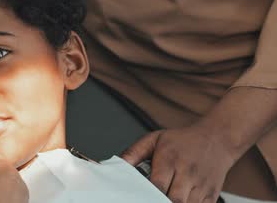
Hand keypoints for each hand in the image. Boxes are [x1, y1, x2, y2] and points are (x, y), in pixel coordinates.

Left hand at [121, 123, 239, 202]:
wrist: (216, 139)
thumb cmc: (182, 141)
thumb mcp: (155, 139)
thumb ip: (134, 152)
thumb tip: (118, 164)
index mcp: (170, 159)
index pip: (158, 184)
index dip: (148, 194)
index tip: (140, 196)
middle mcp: (187, 172)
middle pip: (174, 199)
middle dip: (161, 202)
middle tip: (151, 199)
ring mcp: (201, 185)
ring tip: (164, 199)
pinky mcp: (212, 195)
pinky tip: (180, 201)